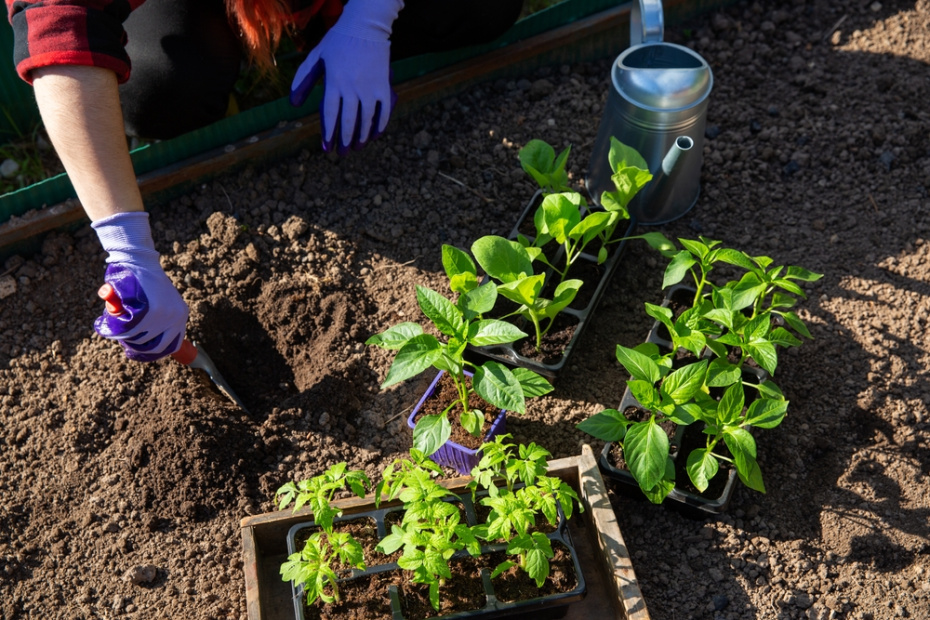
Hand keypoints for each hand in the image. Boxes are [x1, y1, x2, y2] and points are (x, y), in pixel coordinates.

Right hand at [92, 212, 188, 361]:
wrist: (137, 259)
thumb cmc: (140, 280)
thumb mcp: (153, 301)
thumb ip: (150, 321)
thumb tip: (142, 347)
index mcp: (180, 315)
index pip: (171, 345)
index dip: (151, 352)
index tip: (136, 351)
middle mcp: (177, 317)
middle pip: (153, 346)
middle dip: (133, 346)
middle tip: (119, 336)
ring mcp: (166, 315)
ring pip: (138, 339)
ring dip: (121, 336)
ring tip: (109, 325)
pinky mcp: (152, 311)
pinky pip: (129, 330)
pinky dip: (114, 330)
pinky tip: (104, 324)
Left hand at [290, 0, 403, 153]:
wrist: (366, 26)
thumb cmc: (338, 42)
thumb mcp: (317, 57)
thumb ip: (303, 79)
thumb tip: (294, 104)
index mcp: (334, 81)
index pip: (330, 114)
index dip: (328, 133)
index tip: (326, 147)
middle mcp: (352, 87)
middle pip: (348, 121)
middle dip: (344, 140)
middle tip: (341, 154)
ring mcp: (370, 87)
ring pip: (366, 119)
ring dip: (361, 136)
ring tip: (357, 148)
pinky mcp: (384, 86)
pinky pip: (384, 111)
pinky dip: (380, 125)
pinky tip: (375, 135)